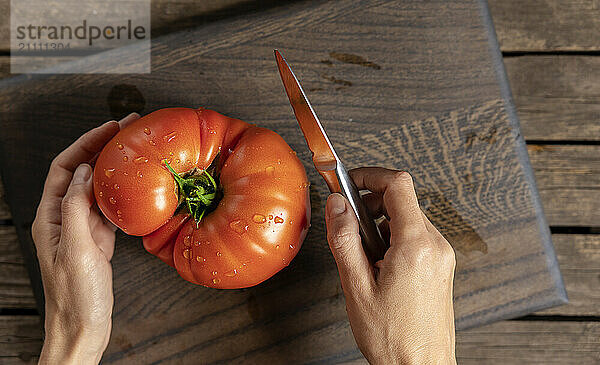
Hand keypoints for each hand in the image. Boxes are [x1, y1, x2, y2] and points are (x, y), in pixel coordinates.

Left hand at [32, 113, 138, 363]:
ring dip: (114, 168)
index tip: (109, 128)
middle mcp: (64, 217)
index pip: (65, 167)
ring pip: (98, 188)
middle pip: (82, 172)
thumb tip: (85, 172)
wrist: (82, 327)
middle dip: (102, 148)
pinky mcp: (98, 239)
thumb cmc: (75, 295)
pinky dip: (123, 194)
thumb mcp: (76, 248)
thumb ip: (77, 208)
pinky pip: (110, 208)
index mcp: (51, 216)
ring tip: (136, 152)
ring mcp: (82, 228)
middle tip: (129, 131)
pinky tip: (137, 188)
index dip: (85, 143)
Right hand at [325, 167, 455, 364]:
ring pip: (407, 218)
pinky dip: (392, 238)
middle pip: (402, 200)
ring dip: (379, 224)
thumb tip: (337, 206)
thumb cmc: (394, 338)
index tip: (349, 181)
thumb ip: (344, 240)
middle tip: (348, 225)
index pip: (398, 185)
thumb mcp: (356, 287)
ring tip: (363, 255)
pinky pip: (415, 236)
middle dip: (370, 204)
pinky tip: (378, 265)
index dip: (369, 175)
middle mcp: (435, 246)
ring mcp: (441, 256)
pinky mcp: (440, 266)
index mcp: (416, 246)